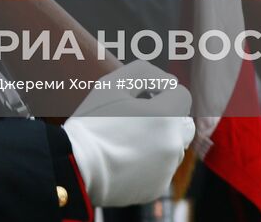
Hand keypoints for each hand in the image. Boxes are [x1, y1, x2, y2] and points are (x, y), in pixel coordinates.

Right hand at [62, 61, 194, 206]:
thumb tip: (169, 81)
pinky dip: (150, 163)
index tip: (143, 98)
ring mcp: (167, 169)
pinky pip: (162, 169)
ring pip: (173, 147)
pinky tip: (125, 159)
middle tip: (141, 118)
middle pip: (184, 124)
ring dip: (160, 140)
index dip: (162, 92)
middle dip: (169, 118)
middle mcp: (173, 144)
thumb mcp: (112, 84)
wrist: (76, 165)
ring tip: (128, 140)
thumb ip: (146, 73)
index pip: (181, 96)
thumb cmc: (93, 121)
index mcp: (165, 116)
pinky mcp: (157, 187)